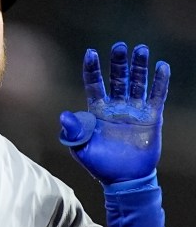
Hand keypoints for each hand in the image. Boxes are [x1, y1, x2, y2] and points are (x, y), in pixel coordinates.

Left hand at [59, 42, 169, 184]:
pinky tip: (161, 67)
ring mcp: (134, 111)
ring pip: (137, 83)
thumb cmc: (99, 164)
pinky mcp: (151, 118)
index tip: (91, 53)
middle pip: (117, 79)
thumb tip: (64, 115)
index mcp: (97, 111)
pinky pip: (156, 96)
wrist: (123, 180)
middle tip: (119, 47)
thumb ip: (73, 131)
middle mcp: (115, 107)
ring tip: (140, 49)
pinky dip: (159, 82)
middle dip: (118, 63)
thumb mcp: (80, 148)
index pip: (94, 84)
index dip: (92, 69)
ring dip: (139, 67)